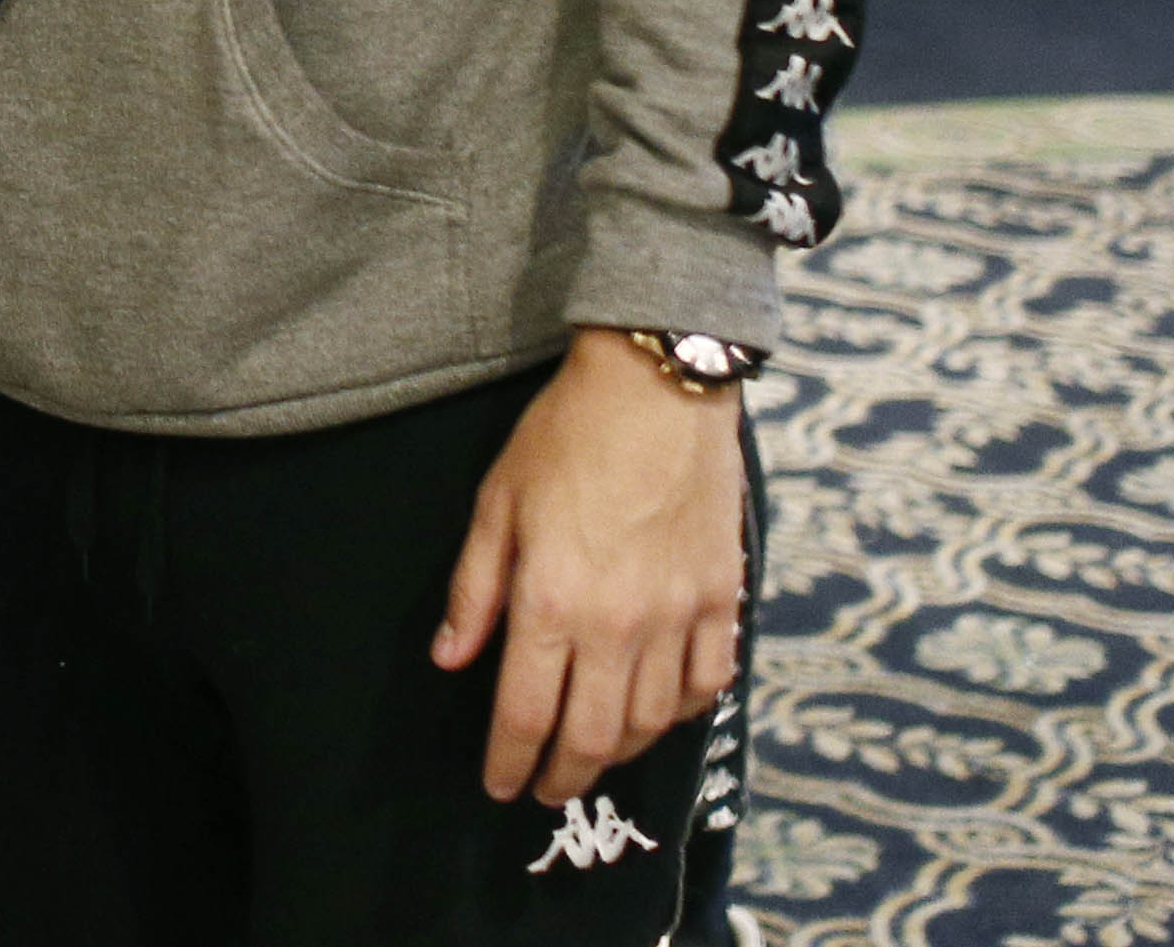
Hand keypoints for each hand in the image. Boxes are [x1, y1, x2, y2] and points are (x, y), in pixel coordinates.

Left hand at [434, 330, 746, 803]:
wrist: (656, 384)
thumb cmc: (564, 435)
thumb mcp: (496, 503)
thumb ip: (474, 591)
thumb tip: (451, 660)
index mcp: (551, 600)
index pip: (525, 713)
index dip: (509, 761)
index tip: (498, 786)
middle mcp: (618, 623)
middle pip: (591, 736)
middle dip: (563, 776)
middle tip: (545, 790)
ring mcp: (678, 616)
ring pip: (650, 722)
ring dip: (618, 753)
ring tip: (592, 756)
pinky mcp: (722, 599)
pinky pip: (706, 684)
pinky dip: (680, 713)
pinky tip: (657, 714)